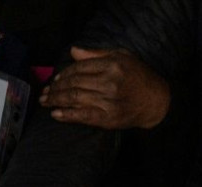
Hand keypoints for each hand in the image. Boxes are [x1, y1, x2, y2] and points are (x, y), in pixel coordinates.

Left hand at [39, 47, 170, 129]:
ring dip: (56, 100)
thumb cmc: (138, 76)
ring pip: (75, 99)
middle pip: (74, 84)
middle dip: (55, 88)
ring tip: (45, 102)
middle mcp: (109, 82)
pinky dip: (67, 115)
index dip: (64, 74)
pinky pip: (82, 116)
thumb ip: (96, 54)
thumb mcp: (121, 57)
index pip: (79, 68)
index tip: (55, 79)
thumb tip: (73, 51)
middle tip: (45, 92)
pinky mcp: (108, 118)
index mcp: (112, 65)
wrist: (156, 101)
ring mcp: (108, 101)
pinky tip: (56, 114)